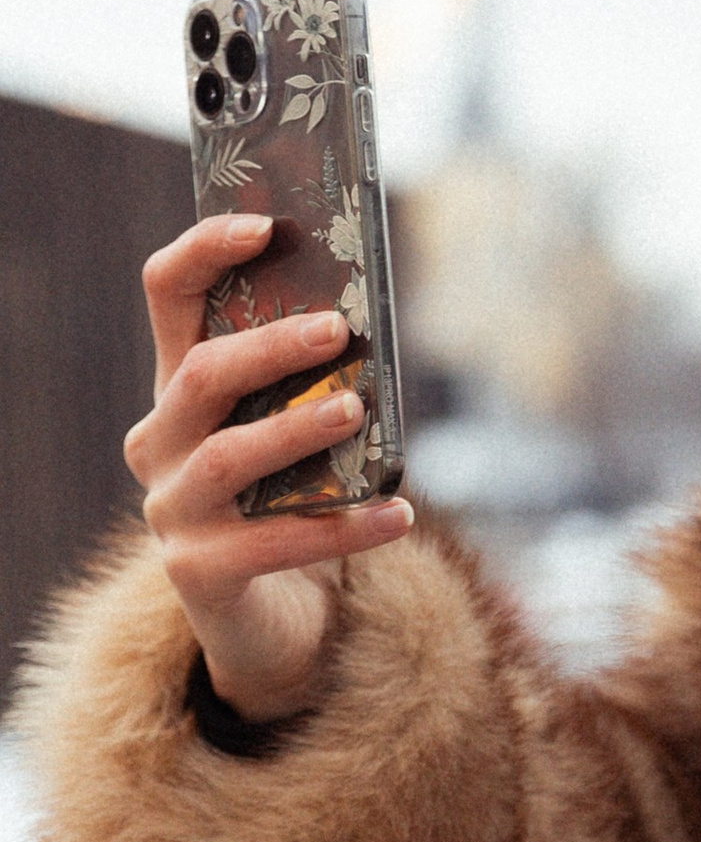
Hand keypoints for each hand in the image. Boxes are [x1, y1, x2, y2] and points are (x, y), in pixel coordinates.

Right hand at [126, 213, 415, 721]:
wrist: (272, 615)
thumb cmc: (293, 498)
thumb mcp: (297, 425)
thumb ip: (315, 375)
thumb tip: (371, 315)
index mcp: (181, 384)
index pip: (168, 294)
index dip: (205, 251)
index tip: (265, 225)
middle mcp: (161, 441)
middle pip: (200, 375)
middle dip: (268, 348)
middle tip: (336, 330)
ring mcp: (172, 508)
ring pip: (230, 455)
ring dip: (297, 429)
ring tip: (358, 412)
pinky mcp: (197, 571)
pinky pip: (272, 542)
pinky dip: (342, 526)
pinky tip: (398, 514)